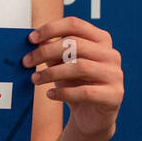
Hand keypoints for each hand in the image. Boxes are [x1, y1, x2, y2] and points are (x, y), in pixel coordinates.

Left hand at [23, 17, 122, 140]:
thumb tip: (35, 40)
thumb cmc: (75, 84)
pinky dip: (63, 93)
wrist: (90, 115)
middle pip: (75, 44)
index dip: (51, 29)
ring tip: (35, 79)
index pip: (75, 24)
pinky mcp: (114, 95)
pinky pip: (85, 92)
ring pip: (80, 67)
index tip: (31, 39)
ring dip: (51, 73)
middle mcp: (111, 54)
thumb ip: (52, 50)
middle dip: (46, 52)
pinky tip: (50, 94)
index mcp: (100, 39)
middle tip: (26, 61)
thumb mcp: (61, 63)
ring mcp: (115, 74)